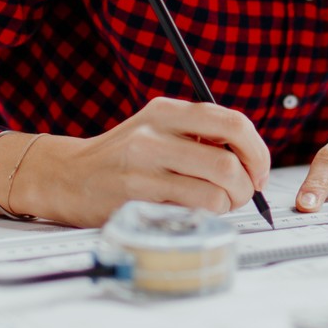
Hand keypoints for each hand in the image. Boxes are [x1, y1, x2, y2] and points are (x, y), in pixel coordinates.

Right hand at [0, 99, 270, 227]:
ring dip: (227, 205)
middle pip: (229, 163)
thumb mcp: (159, 130)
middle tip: (241, 195)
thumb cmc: (124, 157)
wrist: (68, 176)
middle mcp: (155, 133)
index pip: (233, 123)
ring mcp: (143, 165)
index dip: (258, 151)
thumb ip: (200, 135)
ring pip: (214, 191)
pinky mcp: (135, 197)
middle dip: (247, 187)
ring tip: (216, 204)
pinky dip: (204, 216)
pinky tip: (193, 212)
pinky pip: (190, 211)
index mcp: (167, 110)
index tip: (259, 171)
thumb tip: (252, 159)